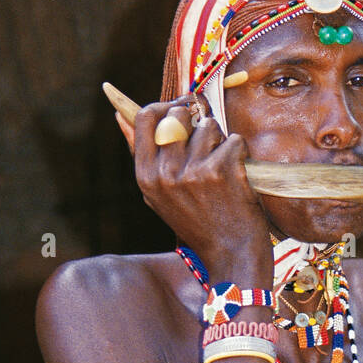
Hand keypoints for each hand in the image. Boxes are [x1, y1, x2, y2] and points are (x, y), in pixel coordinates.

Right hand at [122, 96, 273, 286]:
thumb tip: (120, 116)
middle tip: (209, 141)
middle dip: (197, 121)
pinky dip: (241, 155)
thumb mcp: (159, 196)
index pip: (145, 117)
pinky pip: (235, 141)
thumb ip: (143, 156)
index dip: (166, 106)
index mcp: (145, 177)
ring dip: (221, 141)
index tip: (183, 109)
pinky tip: (239, 179)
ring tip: (224, 170)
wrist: (231, 256)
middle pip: (178, 115)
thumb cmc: (199, 224)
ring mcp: (192, 171)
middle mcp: (165, 173)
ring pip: (210, 126)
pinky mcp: (221, 171)